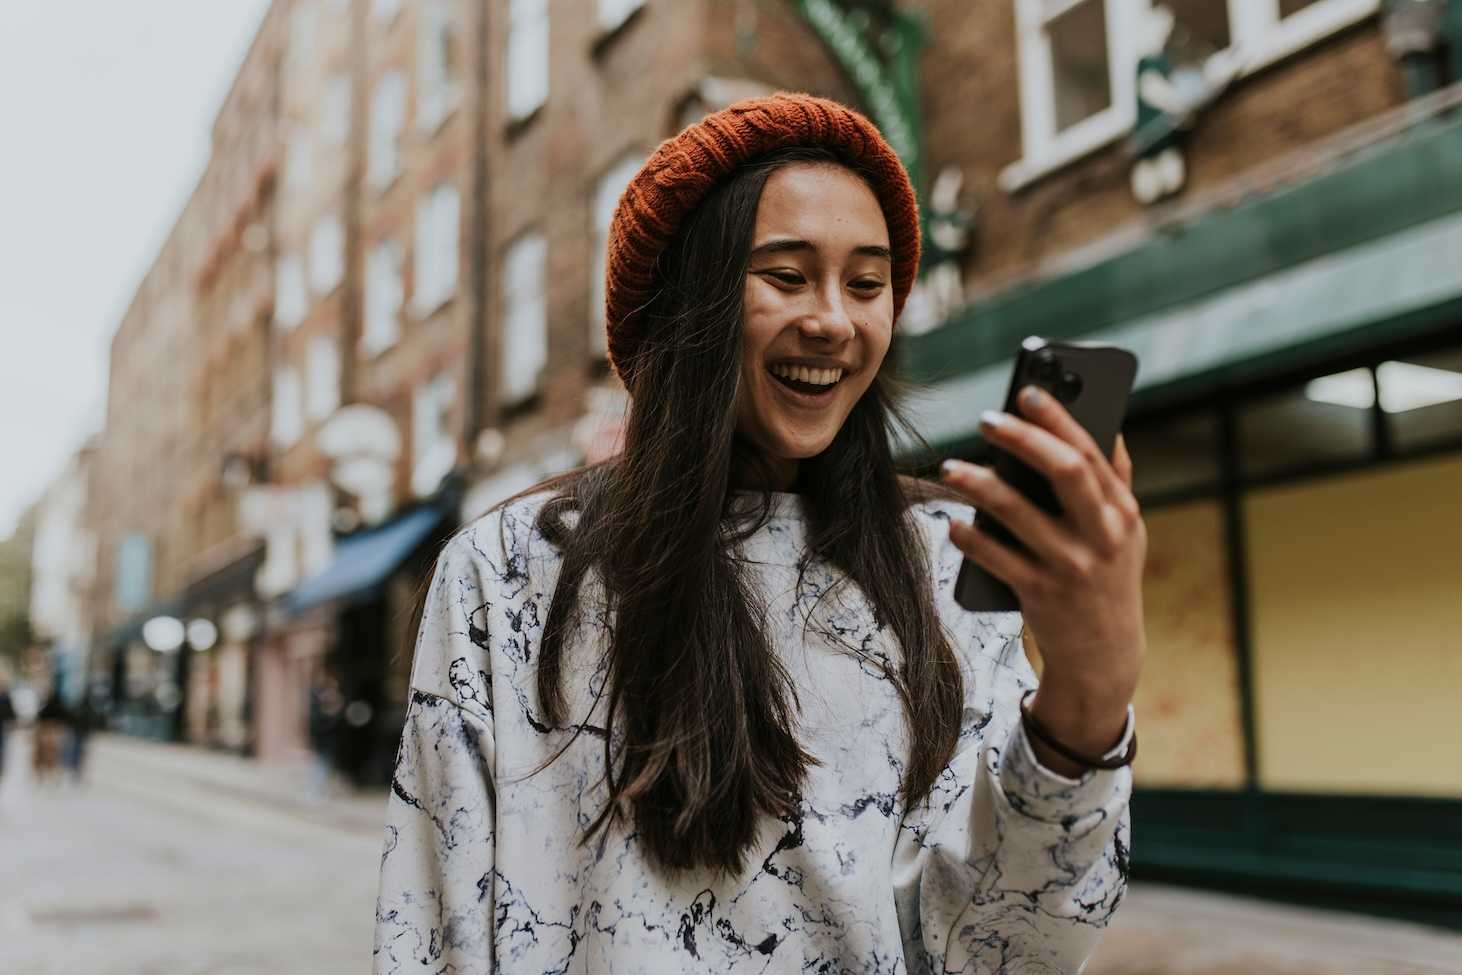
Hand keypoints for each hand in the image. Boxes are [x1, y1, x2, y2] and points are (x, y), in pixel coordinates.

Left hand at [942, 385, 1146, 773]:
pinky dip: (971, 537)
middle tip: (985, 419)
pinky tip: (954, 522)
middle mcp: (1101, 535)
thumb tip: (1107, 424)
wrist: (1105, 652)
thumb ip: (1115, 482)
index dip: (1059, 418)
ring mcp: (1070, 566)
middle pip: (1064, 472)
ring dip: (979, 485)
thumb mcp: (1126, 531)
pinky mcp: (1039, 594)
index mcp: (1121, 512)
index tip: (1026, 391)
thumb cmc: (1108, 575)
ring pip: (1018, 513)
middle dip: (1023, 440)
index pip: (1090, 451)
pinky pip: (996, 557)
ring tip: (950, 468)